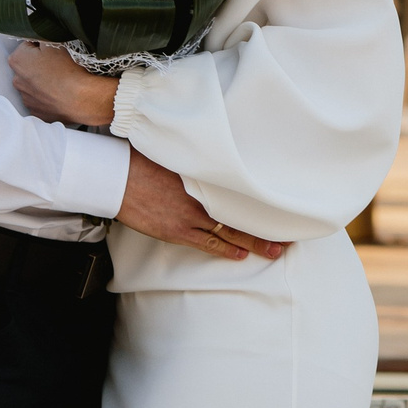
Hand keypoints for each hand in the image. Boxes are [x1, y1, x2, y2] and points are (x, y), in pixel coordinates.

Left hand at [12, 43, 118, 127]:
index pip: (27, 44)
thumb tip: (38, 34)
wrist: (80, 99)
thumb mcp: (55, 41)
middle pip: (28, 65)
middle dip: (39, 62)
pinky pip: (40, 98)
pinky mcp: (36, 111)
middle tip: (58, 63)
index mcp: (17, 60)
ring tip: (61, 79)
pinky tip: (60, 92)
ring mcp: (26, 98)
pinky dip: (48, 95)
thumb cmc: (67, 69)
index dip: (41, 44)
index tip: (53, 49)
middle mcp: (17, 80)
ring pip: (34, 83)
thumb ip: (41, 34)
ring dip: (43, 80)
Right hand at [115, 152, 288, 261]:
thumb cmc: (144, 159)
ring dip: (253, 242)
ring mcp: (189, 216)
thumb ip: (202, 157)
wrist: (116, 176)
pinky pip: (206, 243)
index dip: (265, 202)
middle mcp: (202, 197)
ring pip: (230, 232)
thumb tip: (220, 152)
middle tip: (290, 237)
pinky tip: (241, 254)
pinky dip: (225, 249)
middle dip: (267, 227)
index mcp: (205, 176)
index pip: (244, 191)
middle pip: (242, 214)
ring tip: (275, 251)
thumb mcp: (179, 153)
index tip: (284, 206)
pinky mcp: (175, 231)